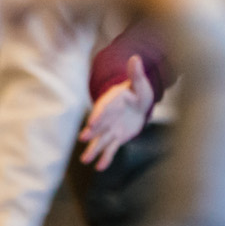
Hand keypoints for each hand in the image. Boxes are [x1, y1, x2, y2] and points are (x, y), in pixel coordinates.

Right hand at [81, 55, 155, 170]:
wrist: (139, 105)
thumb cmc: (138, 92)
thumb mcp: (140, 83)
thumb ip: (136, 74)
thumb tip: (136, 58)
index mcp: (112, 101)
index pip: (104, 108)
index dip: (98, 115)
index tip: (92, 123)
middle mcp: (108, 117)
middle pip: (99, 125)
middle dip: (92, 132)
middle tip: (84, 139)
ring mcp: (111, 128)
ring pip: (101, 140)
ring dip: (94, 149)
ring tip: (85, 160)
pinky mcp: (117, 138)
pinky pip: (111, 149)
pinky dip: (106, 158)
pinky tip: (100, 167)